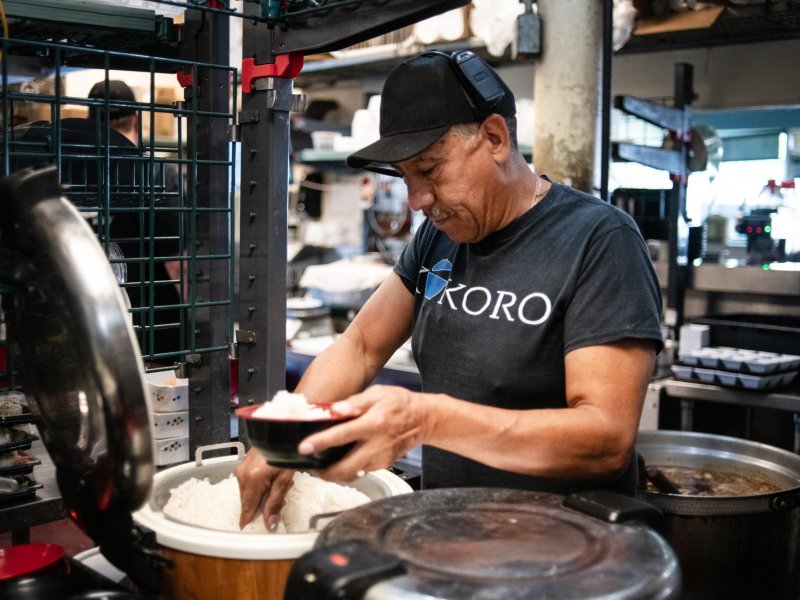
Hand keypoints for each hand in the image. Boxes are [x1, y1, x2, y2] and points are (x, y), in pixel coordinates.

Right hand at [235, 448, 294, 530]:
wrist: (284, 435)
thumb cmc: (287, 455)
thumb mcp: (284, 481)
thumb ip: (275, 503)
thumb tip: (269, 523)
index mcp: (252, 480)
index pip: (247, 507)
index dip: (247, 519)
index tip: (246, 530)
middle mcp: (242, 474)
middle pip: (246, 500)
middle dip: (259, 506)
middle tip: (278, 502)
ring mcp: (242, 468)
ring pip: (247, 491)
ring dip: (260, 495)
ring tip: (278, 487)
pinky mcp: (244, 463)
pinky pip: (248, 481)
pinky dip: (259, 485)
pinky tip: (272, 480)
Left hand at [300, 385, 426, 480]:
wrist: (424, 419)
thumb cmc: (400, 404)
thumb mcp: (378, 393)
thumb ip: (356, 401)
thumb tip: (336, 409)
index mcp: (374, 423)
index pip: (342, 435)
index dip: (321, 442)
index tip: (304, 447)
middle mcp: (378, 444)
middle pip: (346, 467)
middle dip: (324, 472)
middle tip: (310, 468)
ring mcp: (382, 458)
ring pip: (353, 474)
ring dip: (335, 473)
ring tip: (322, 466)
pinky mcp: (384, 465)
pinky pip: (362, 471)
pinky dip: (349, 470)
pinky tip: (342, 461)